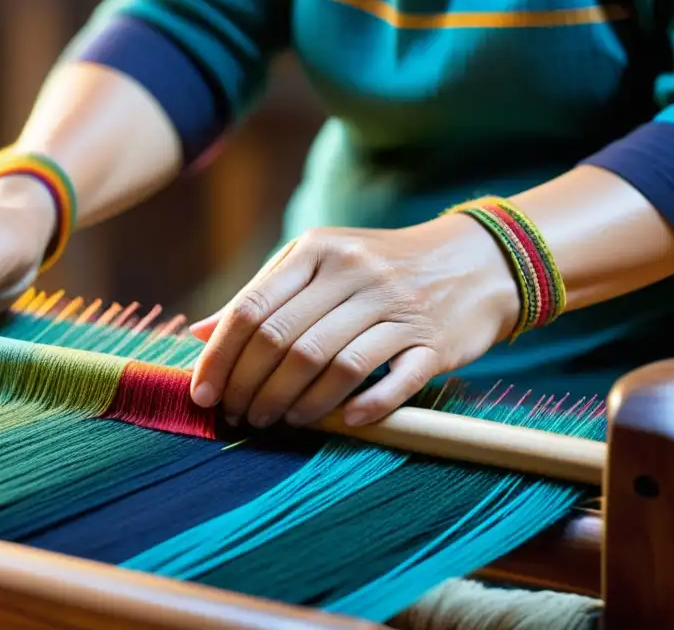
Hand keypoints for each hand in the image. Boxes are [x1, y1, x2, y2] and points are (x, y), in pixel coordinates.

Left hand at [187, 216, 518, 427]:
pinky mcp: (435, 342)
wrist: (476, 260)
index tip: (202, 394)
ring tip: (275, 422)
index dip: (220, 358)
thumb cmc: (378, 267)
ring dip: (296, 403)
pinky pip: (393, 380)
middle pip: (285, 341)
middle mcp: (355, 273)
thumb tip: (197, 333)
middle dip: (251, 387)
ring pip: (331, 364)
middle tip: (238, 416)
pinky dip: (363, 407)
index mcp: (317, 251)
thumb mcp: (318, 264)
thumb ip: (262, 296)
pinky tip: (340, 422)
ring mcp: (398, 307)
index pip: (253, 309)